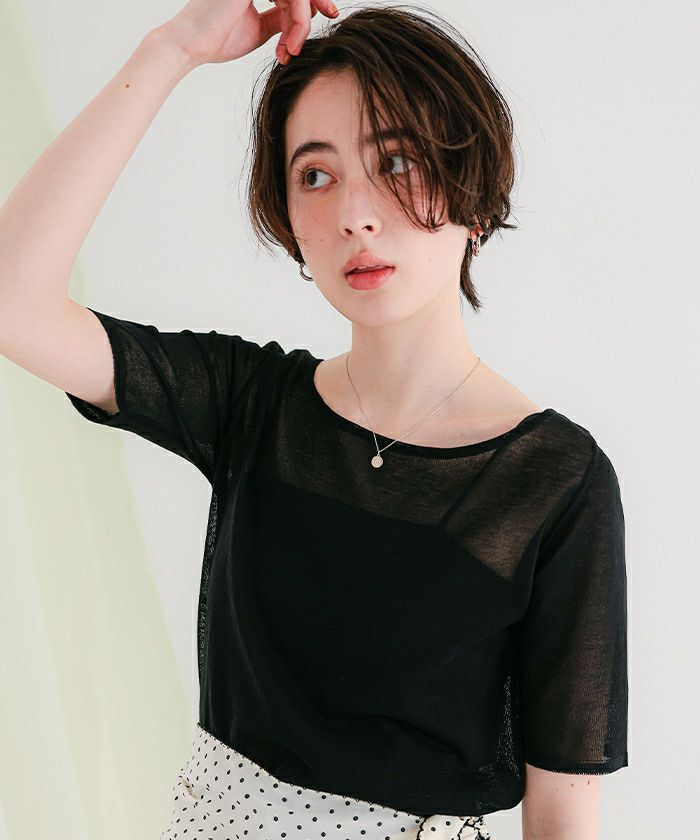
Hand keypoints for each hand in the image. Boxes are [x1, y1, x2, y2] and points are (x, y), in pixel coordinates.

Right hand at [159, 0, 338, 68]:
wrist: (191, 44)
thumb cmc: (217, 39)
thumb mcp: (258, 28)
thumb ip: (279, 19)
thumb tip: (302, 17)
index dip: (309, 1)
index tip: (323, 17)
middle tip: (331, 14)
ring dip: (301, 22)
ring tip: (292, 49)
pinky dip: (296, 19)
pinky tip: (290, 42)